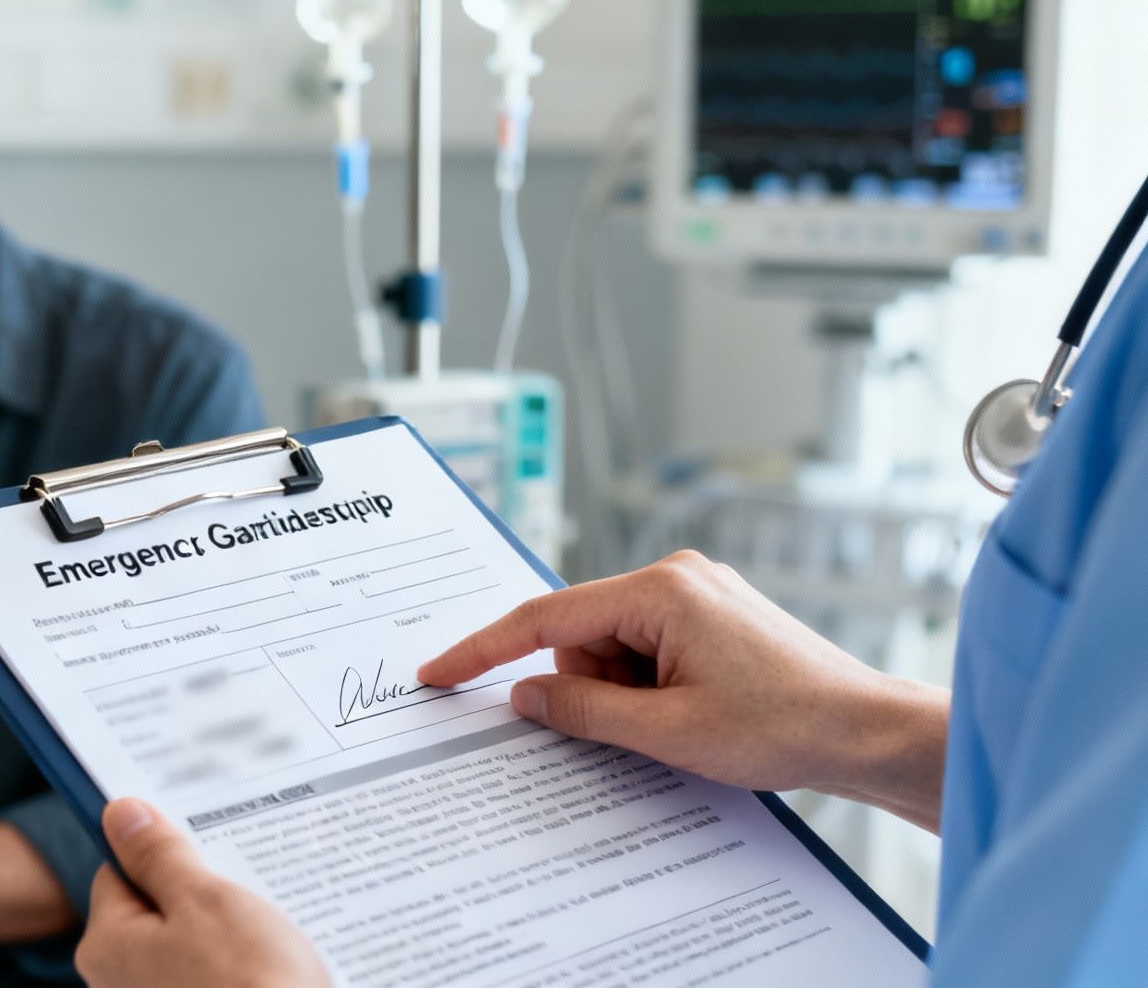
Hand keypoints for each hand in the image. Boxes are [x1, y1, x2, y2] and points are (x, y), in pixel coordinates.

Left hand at [76, 799, 327, 987]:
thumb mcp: (204, 900)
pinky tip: (272, 962)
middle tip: (247, 885)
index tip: (204, 842)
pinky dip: (237, 967)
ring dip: (226, 932)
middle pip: (156, 911)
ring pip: (188, 947)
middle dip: (201, 894)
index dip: (162, 852)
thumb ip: (160, 855)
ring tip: (269, 927)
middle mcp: (120, 986)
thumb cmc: (248, 984)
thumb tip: (121, 814)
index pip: (120, 873)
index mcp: (107, 947)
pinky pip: (208, 978)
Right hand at [417, 550, 948, 824]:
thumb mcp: (668, 731)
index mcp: (659, 590)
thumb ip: (584, 711)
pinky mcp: (711, 613)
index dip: (485, 649)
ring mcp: (696, 591)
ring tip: (685, 722)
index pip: (545, 617)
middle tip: (646, 728)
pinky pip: (645, 647)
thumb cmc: (784, 726)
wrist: (868, 730)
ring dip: (626, 691)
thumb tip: (524, 696)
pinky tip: (693, 711)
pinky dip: (649, 685)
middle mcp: (675, 575)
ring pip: (612, 646)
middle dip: (592, 687)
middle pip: (581, 634)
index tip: (438, 673)